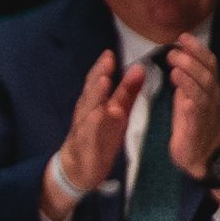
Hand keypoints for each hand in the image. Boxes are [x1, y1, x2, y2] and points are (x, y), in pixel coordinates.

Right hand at [47, 50, 147, 220]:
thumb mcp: (117, 111)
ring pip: (88, 108)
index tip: (110, 52)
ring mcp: (84, 127)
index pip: (97, 80)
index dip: (103, 67)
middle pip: (91, 90)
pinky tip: (100, 113)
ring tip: (104, 81)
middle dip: (98, 75)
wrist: (79, 168)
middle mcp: (86, 111)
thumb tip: (140, 67)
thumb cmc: (99, 136)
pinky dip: (93, 122)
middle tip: (107, 60)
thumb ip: (127, 91)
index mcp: (94, 102)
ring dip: (95, 94)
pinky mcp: (85, 143)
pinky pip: (88, 131)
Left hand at [161, 33, 219, 184]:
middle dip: (192, 57)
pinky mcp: (197, 125)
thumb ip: (185, 80)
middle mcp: (212, 96)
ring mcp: (206, 110)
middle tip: (175, 48)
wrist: (203, 156)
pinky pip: (196, 108)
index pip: (208, 63)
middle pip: (207, 72)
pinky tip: (179, 86)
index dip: (198, 49)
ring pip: (204, 87)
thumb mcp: (188, 97)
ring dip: (189, 73)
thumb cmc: (193, 124)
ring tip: (174, 63)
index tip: (183, 36)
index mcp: (209, 88)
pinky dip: (189, 95)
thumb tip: (177, 59)